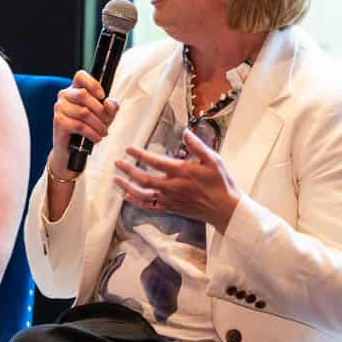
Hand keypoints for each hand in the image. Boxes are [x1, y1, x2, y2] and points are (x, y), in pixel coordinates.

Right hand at [48, 70, 119, 178]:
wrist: (72, 150)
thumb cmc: (87, 128)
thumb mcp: (104, 116)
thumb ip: (111, 107)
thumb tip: (108, 102)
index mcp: (75, 89)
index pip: (80, 76)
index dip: (93, 84)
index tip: (102, 96)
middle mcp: (64, 96)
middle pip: (84, 95)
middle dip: (100, 110)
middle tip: (107, 122)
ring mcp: (59, 108)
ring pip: (84, 112)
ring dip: (98, 125)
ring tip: (103, 132)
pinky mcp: (58, 122)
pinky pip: (79, 125)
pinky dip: (92, 133)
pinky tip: (96, 138)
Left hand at [114, 129, 241, 231]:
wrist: (225, 209)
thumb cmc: (220, 183)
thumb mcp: (213, 160)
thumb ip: (198, 146)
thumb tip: (185, 132)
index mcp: (182, 172)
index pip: (155, 162)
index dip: (140, 155)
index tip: (129, 149)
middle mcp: (172, 187)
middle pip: (144, 179)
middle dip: (128, 170)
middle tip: (118, 163)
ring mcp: (170, 199)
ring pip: (143, 195)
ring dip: (127, 187)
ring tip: (116, 180)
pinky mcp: (171, 208)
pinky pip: (150, 206)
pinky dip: (137, 202)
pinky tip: (129, 197)